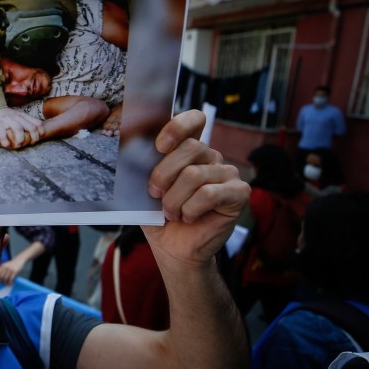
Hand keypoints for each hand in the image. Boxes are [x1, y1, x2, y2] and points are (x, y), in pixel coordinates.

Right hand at [0, 108, 43, 148]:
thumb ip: (28, 122)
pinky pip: (2, 133)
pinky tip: (6, 144)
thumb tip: (38, 133)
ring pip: (18, 129)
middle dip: (33, 138)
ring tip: (18, 145)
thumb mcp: (20, 116)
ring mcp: (8, 120)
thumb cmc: (8, 116)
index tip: (36, 140)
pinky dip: (5, 140)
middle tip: (28, 144)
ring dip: (20, 140)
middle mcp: (18, 117)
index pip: (38, 124)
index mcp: (24, 116)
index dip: (40, 133)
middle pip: (32, 128)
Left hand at [0, 258, 24, 284]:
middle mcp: (5, 267)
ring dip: (5, 283)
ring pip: (5, 278)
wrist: (20, 259)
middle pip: (1, 276)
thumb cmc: (12, 264)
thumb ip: (3, 270)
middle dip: (1, 281)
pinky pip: (11, 279)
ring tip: (7, 284)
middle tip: (3, 283)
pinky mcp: (14, 271)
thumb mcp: (6, 265)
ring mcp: (10, 269)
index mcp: (2, 266)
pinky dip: (10, 282)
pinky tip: (10, 283)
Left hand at [142, 110, 249, 267]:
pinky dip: (191, 209)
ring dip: (175, 199)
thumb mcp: (144, 187)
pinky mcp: (239, 193)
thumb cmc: (158, 215)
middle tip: (154, 194)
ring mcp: (227, 173)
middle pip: (189, 148)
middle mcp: (211, 156)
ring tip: (171, 212)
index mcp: (189, 149)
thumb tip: (129, 149)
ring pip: (194, 174)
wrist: (173, 249)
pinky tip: (189, 218)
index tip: (159, 146)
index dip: (177, 127)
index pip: (194, 120)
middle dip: (163, 174)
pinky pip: (210, 193)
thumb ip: (143, 166)